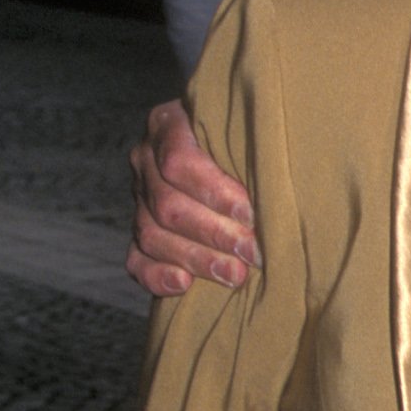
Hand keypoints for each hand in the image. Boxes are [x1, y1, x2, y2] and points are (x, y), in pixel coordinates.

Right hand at [127, 98, 256, 295]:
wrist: (236, 155)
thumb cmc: (253, 141)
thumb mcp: (252, 131)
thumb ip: (255, 151)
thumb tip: (274, 195)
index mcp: (167, 125)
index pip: (178, 162)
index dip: (214, 193)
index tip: (250, 215)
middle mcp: (146, 159)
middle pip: (167, 205)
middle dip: (214, 234)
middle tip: (251, 253)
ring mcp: (139, 198)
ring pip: (153, 235)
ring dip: (197, 259)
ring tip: (236, 274)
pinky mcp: (139, 234)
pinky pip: (137, 260)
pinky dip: (157, 276)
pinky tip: (185, 284)